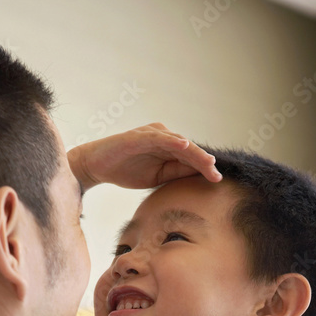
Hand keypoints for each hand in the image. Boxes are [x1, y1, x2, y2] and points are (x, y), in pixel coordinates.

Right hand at [67, 123, 222, 190]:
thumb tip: (197, 176)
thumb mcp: (156, 177)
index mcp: (167, 148)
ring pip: (178, 143)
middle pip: (188, 150)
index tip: (218, 180)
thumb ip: (175, 173)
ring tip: (208, 162)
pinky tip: (184, 146)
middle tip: (217, 175)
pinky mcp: (138, 136)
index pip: (190, 158)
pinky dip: (172, 141)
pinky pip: (159, 138)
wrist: (97, 166)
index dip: (204, 168)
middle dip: (204, 162)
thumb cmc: (125, 170)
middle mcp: (162, 137)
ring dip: (194, 152)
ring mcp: (151, 135)